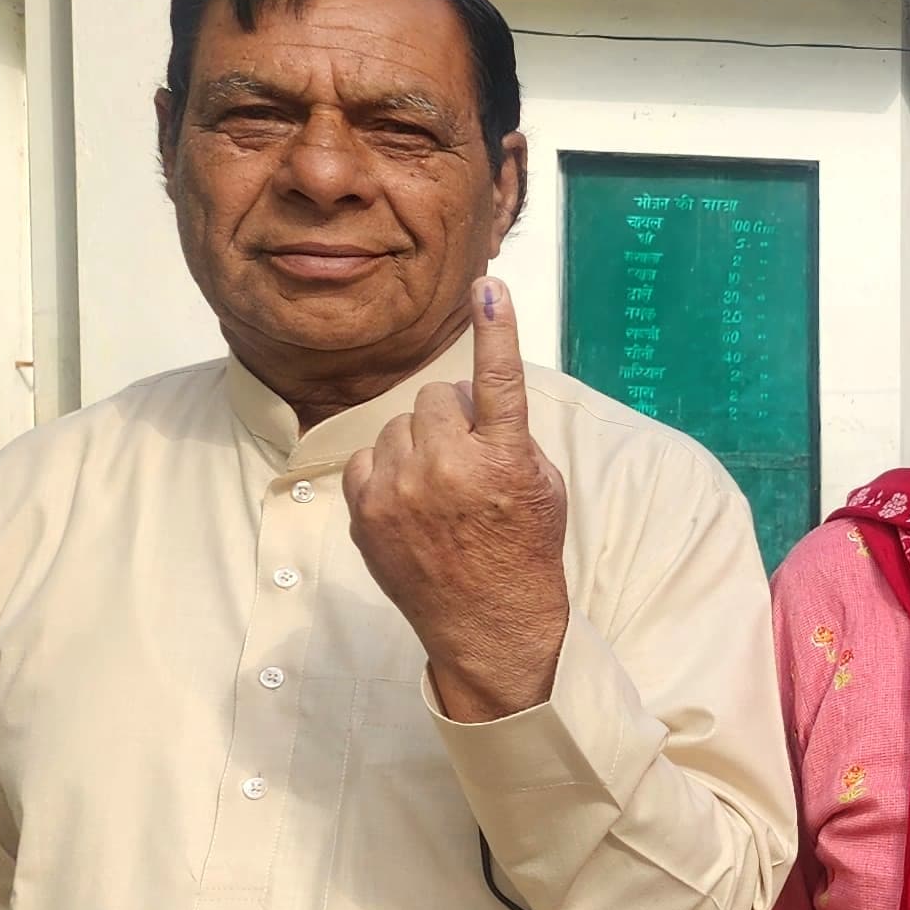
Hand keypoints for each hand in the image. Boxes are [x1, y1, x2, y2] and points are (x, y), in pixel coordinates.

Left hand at [346, 279, 571, 720]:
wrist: (489, 623)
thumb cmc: (523, 549)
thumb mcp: (542, 486)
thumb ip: (508, 435)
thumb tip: (470, 398)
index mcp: (503, 461)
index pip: (500, 381)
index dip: (497, 329)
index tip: (489, 286)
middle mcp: (448, 471)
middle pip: (438, 397)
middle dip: (454, 415)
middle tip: (472, 454)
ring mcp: (400, 493)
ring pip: (400, 424)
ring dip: (420, 442)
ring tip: (442, 485)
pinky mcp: (366, 512)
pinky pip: (369, 457)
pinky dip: (389, 469)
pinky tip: (412, 500)